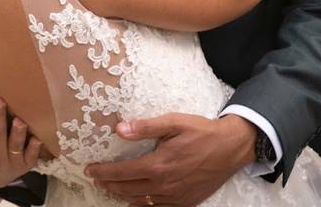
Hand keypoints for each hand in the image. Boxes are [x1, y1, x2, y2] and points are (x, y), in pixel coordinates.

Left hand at [85, 113, 256, 205]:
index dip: (103, 172)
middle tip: (96, 179)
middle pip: (127, 190)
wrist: (231, 148)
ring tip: (110, 188)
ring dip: (122, 195)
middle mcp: (165, 185)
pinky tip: (136, 200)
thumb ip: (145, 127)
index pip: (122, 172)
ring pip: (141, 201)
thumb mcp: (173, 122)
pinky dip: (142, 205)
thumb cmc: (201, 132)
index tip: (89, 170)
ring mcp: (176, 197)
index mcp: (158, 165)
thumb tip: (119, 129)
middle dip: (108, 185)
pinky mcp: (186, 202)